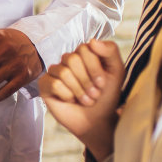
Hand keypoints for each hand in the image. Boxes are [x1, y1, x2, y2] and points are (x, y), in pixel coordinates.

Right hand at [38, 39, 124, 161]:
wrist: (98, 120)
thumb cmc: (107, 96)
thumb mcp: (117, 71)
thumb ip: (110, 51)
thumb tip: (92, 41)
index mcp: (83, 54)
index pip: (84, 49)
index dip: (94, 68)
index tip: (102, 83)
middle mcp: (67, 60)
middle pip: (72, 59)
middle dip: (86, 81)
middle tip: (93, 94)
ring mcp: (55, 72)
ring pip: (63, 72)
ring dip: (79, 91)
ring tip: (85, 100)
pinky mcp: (45, 86)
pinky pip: (53, 84)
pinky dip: (66, 95)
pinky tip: (70, 100)